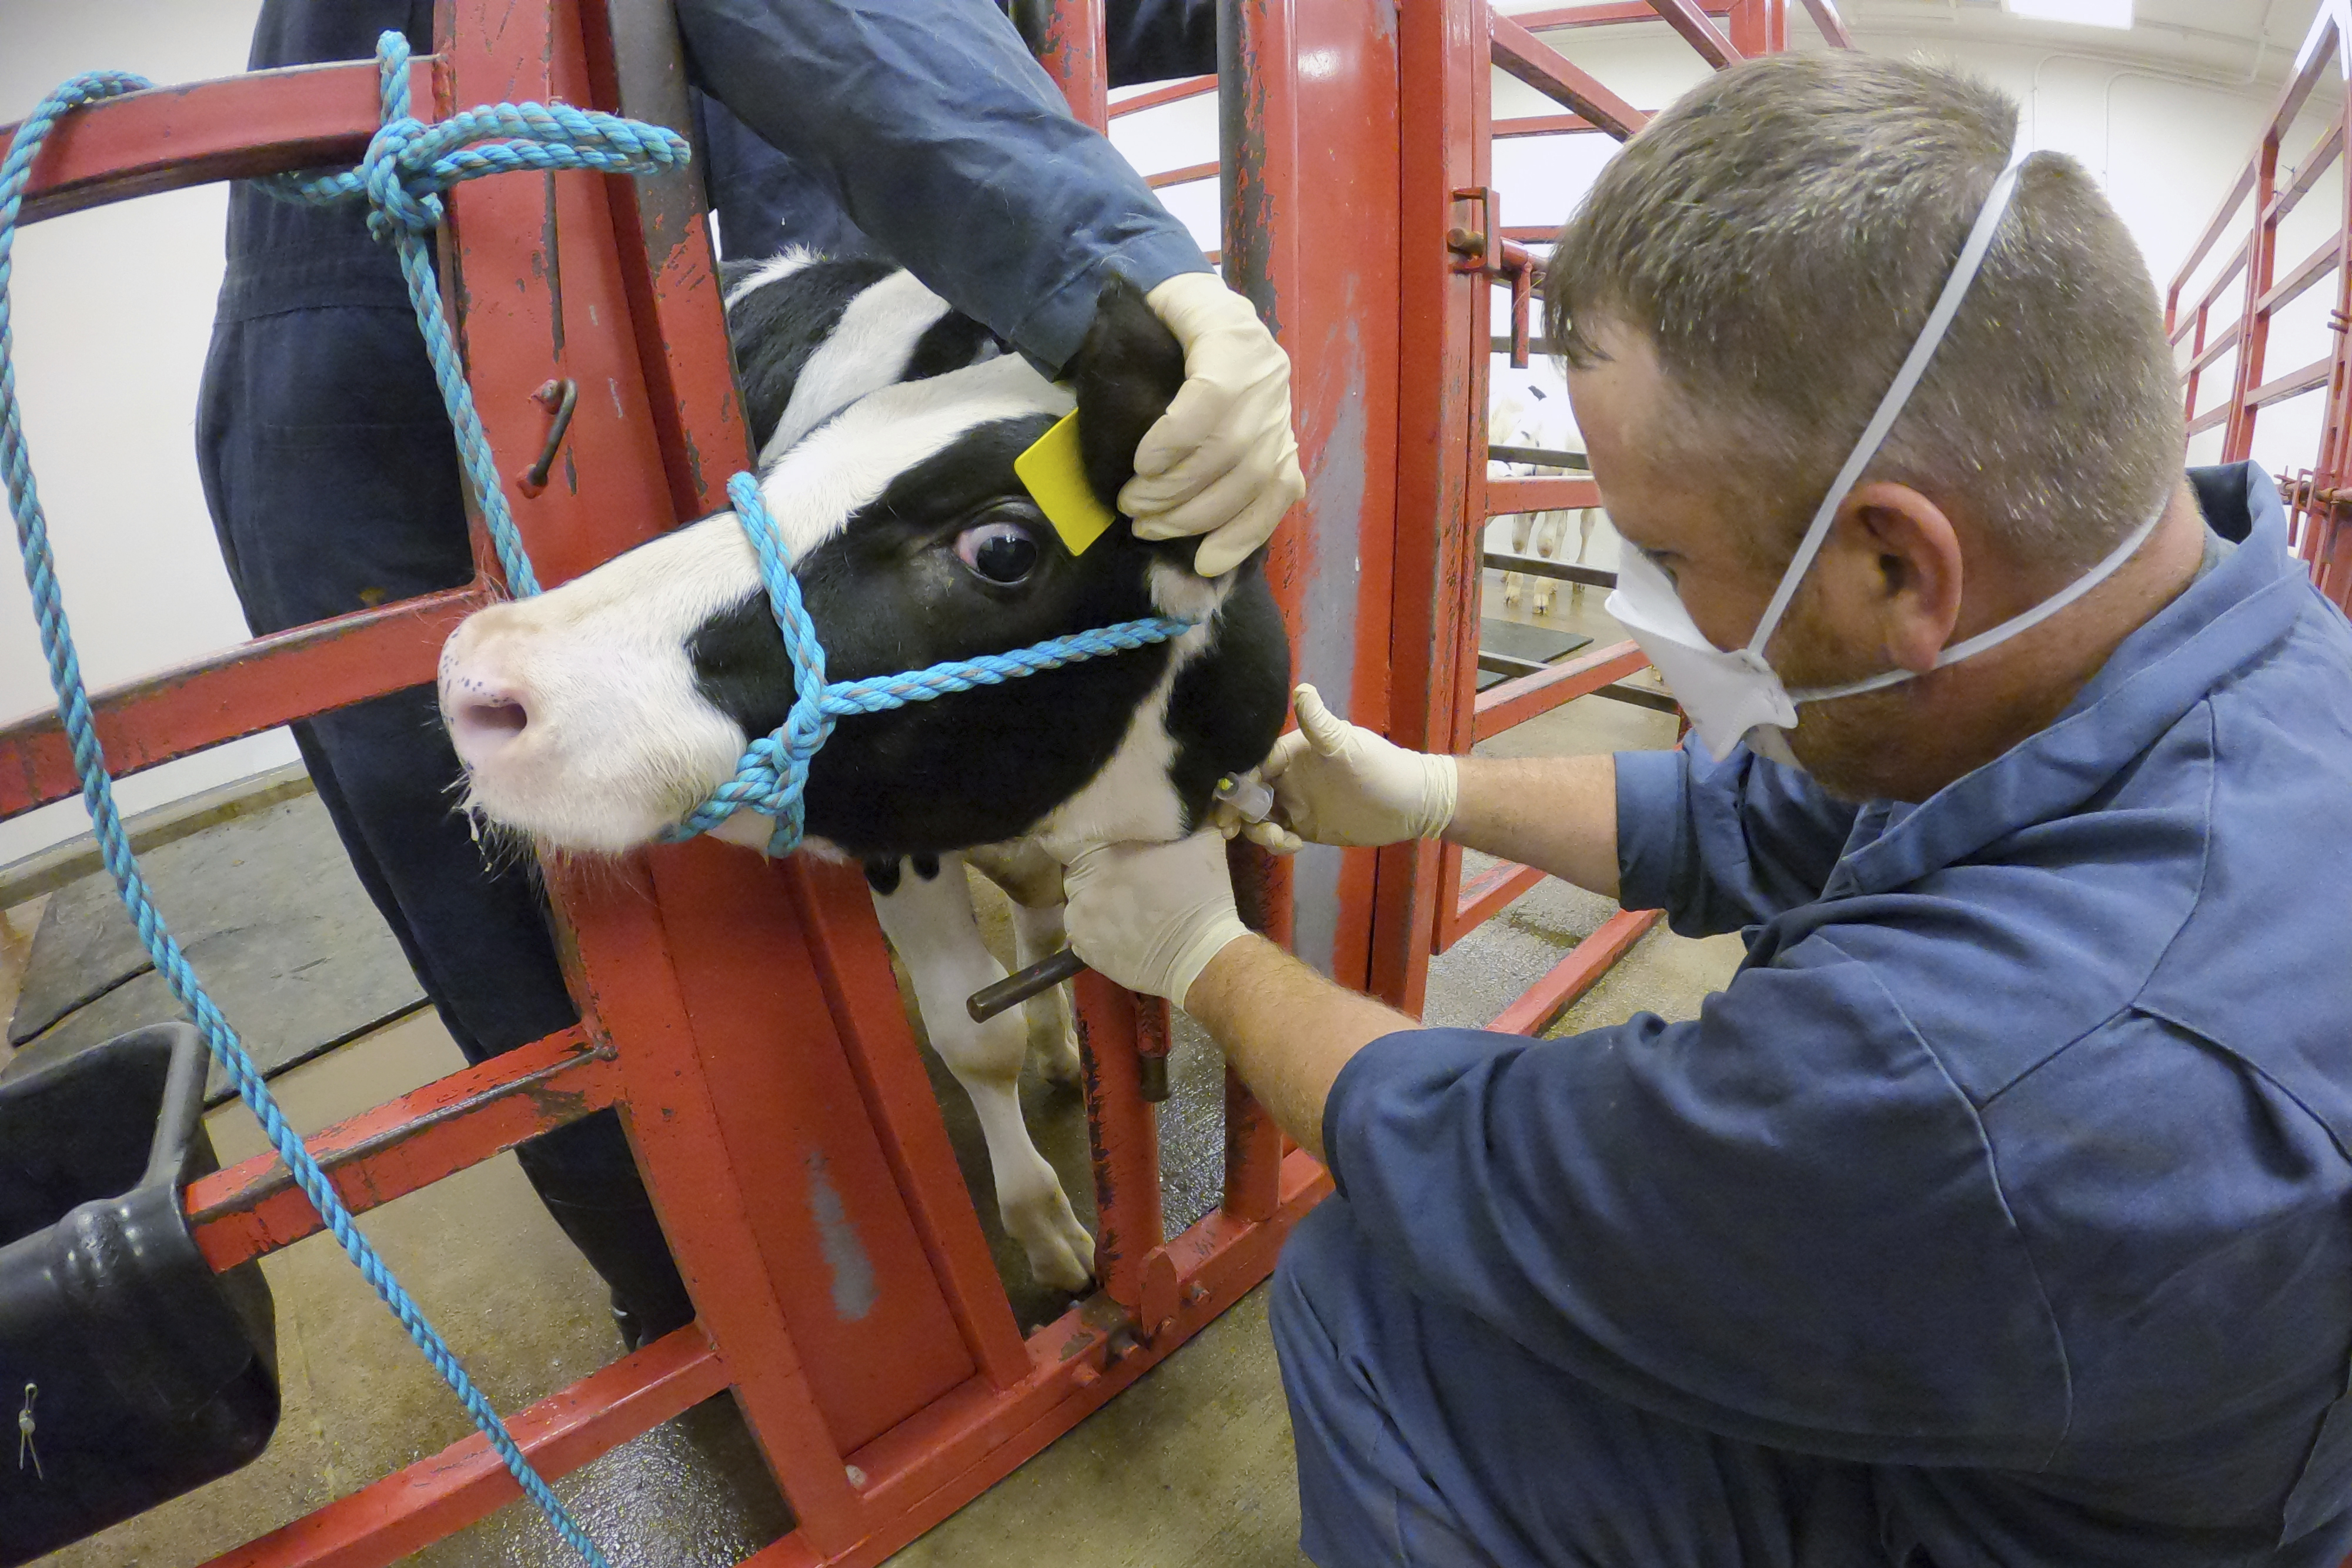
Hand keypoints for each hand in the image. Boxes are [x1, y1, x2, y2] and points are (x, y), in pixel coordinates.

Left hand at [1062, 832, 1253, 1008]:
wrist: (1201, 955)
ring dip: (1097, 901)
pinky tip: (1122, 931)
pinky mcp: (1083, 945)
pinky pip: (1082, 931)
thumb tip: (1182, 807)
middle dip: (1099, 872)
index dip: (1098, 842)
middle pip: (1081, 869)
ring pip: (1080, 900)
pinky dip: (1097, 930)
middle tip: (1127, 880)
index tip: (1115, 849)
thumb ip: (1182, 819)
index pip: (1082, 836)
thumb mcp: (1202, 841)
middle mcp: (1084, 880)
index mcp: (1106, 850)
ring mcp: (1080, 915)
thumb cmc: (1202, 895)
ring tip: (1125, 908)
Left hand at [1120, 272, 1304, 576]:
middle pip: (1231, 449)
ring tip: (1150, 528)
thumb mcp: (1154, 310)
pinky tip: (1207, 560)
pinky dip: (1243, 535)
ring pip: (1252, 481)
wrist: (1215, 311)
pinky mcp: (1288, 449)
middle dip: (1174, 490)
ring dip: (1195, 517)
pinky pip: (1278, 498)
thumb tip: (1113, 409)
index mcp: (1233, 335)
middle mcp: (1269, 378)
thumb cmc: (1173, 316)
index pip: (1214, 396)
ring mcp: (1283, 417)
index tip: (1139, 465)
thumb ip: (1133, 344)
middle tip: (1130, 507)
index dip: (1175, 438)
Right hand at [1222, 684, 1457, 853]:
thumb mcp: (1346, 745)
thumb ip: (1319, 723)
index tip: (1224, 799)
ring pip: (1258, 815)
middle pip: (1247, 791)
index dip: (1235, 780)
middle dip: (1234, 809)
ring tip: (1277, 838)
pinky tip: (1293, 846)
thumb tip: (1301, 688)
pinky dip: (1275, 841)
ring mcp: (1295, 801)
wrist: (1411, 803)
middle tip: (1228, 829)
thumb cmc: (1380, 768)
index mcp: (1293, 751)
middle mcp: (1289, 775)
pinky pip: (1276, 834)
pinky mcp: (1304, 826)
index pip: (1252, 763)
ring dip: (1256, 829)